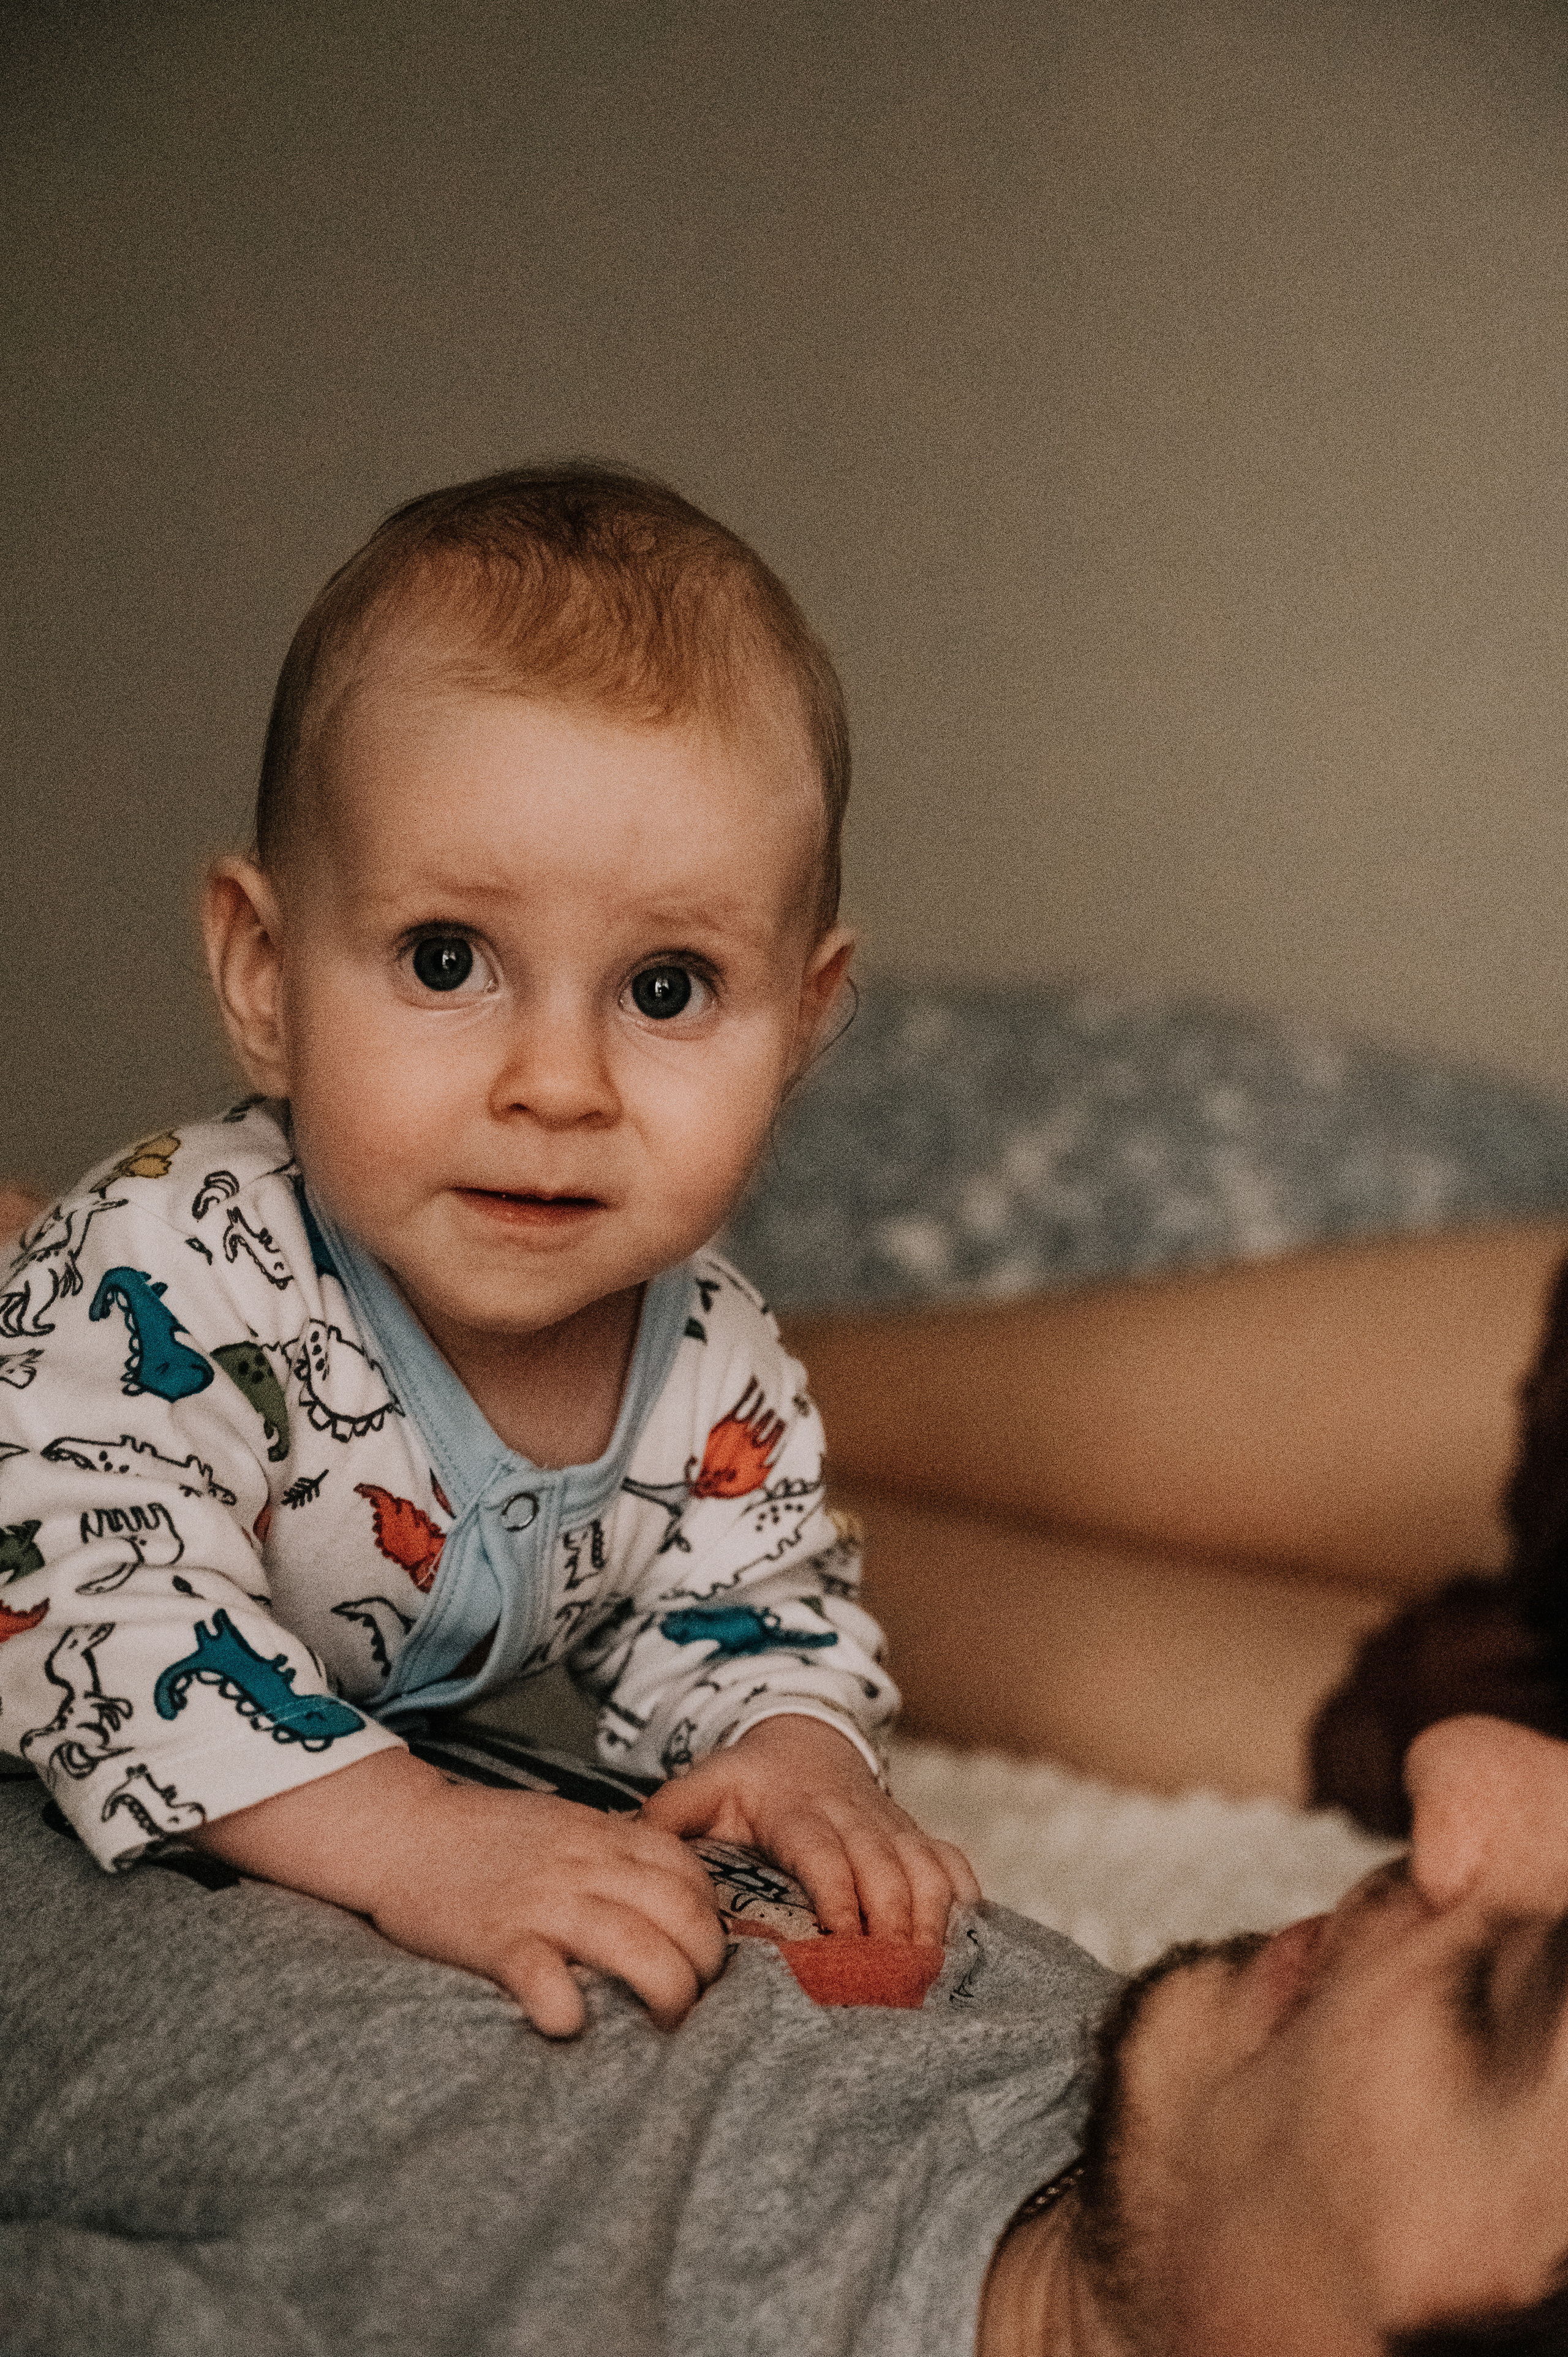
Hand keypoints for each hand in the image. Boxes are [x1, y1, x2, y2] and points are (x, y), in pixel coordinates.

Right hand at [193, 1748, 726, 2038]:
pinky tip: (571, 2023)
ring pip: (638, 1949)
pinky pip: (548, 1981)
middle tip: (691, 2000)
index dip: (711, 1921)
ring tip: (661, 2025)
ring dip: (666, 1994)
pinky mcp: (498, 1940)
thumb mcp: (566, 1825)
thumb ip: (615, 1854)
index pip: (692, 1876)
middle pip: (682, 1917)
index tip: (699, 1953)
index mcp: (605, 1835)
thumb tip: (668, 1902)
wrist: (404, 1830)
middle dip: (704, 1968)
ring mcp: (544, 1902)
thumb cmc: (487, 1837)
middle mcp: (586, 1866)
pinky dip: (568, 2010)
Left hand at [640, 1713, 980, 1944]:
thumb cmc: (748, 1779)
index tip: (842, 1940)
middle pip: (883, 1868)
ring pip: (922, 1866)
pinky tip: (964, 1935)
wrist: (804, 1735)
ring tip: (926, 1971)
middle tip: (894, 1978)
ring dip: (930, 1916)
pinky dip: (962, 1895)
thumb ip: (664, 1819)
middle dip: (893, 1921)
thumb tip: (620, 1852)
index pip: (823, 1854)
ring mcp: (889, 1825)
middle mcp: (851, 1818)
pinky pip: (950, 1859)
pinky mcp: (914, 1834)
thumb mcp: (700, 1788)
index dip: (837, 1896)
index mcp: (797, 1811)